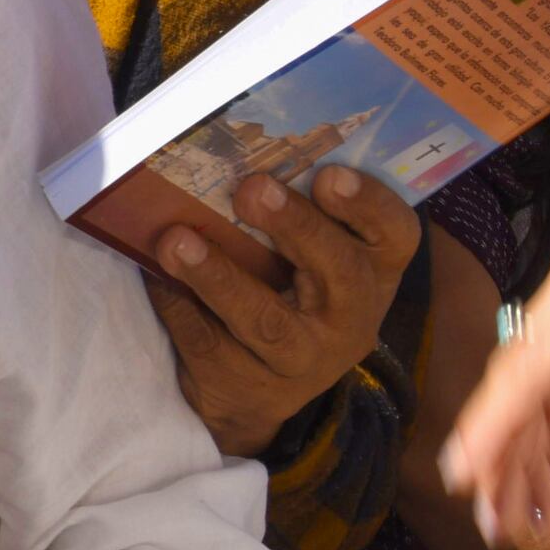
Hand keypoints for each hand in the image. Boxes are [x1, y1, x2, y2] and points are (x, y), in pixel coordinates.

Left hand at [139, 167, 418, 455]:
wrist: (258, 394)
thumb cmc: (290, 298)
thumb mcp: (314, 259)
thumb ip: (301, 214)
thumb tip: (247, 155)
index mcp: (374, 271)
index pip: (394, 233)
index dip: (368, 203)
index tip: (328, 174)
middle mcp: (350, 320)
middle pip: (338, 271)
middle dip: (296, 228)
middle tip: (253, 189)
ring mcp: (301, 362)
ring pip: (265, 321)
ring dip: (218, 277)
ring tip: (176, 241)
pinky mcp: (247, 387)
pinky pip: (207, 342)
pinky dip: (177, 303)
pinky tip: (155, 273)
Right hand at [437, 232, 549, 548]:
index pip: (539, 366)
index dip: (493, 428)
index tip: (463, 482)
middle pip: (520, 368)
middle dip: (501, 446)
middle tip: (498, 522)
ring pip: (523, 366)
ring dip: (514, 436)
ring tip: (519, 507)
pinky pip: (543, 355)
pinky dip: (536, 411)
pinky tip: (542, 464)